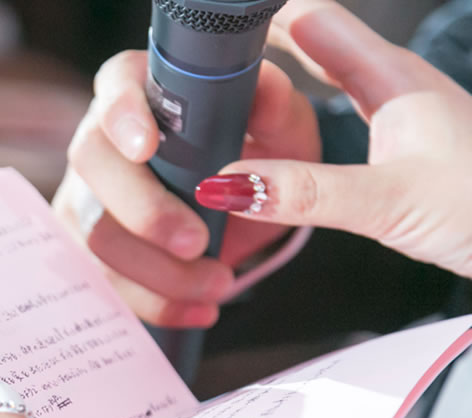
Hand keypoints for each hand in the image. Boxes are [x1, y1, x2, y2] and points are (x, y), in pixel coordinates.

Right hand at [53, 41, 319, 326]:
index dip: (122, 114)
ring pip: (97, 232)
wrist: (243, 213)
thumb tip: (267, 88)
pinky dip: (156, 302)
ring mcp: (88, 196)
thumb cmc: (255, 157)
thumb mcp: (280, 132)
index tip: (147, 147)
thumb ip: (276, 108)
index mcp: (145, 92)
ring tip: (218, 282)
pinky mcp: (88, 249)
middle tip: (197, 241)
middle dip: (144, 210)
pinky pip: (104, 281)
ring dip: (158, 268)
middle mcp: (105, 140)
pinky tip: (200, 308)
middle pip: (93, 163)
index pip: (115, 84)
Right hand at [194, 0, 471, 279]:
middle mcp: (394, 85)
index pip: (311, 19)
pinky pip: (341, 105)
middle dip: (262, 41)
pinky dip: (306, 109)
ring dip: (283, 72)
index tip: (216, 25)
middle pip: (315, 40)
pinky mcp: (403, 140)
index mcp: (389, 78)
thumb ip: (305, 192)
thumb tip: (232, 184)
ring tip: (236, 85)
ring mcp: (401, 110)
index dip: (261, 15)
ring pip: (328, 73)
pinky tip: (290, 132)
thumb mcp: (387, 201)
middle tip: (211, 57)